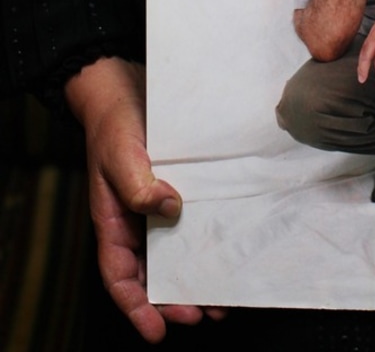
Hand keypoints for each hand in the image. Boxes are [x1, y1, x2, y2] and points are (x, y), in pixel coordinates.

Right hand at [65, 57, 225, 342]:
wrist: (122, 84)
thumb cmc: (114, 121)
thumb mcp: (121, 154)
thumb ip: (139, 186)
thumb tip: (170, 210)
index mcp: (112, 220)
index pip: (120, 276)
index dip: (136, 307)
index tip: (158, 331)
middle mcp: (134, 218)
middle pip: (151, 272)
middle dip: (173, 298)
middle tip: (204, 313)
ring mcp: (154, 202)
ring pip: (173, 250)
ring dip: (193, 272)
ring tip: (221, 293)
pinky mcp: (175, 185)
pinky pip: (189, 220)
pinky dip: (203, 237)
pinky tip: (224, 243)